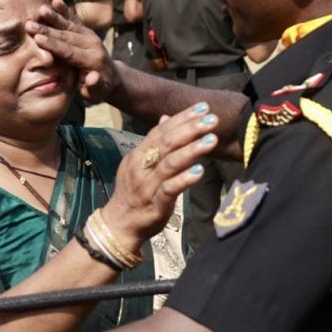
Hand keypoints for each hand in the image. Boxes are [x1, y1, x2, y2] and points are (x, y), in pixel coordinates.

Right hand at [26, 0, 119, 102]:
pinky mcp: (87, 31)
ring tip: (40, 9)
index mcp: (92, 60)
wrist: (112, 77)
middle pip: (66, 36)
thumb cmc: (100, 89)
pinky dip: (65, 10)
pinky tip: (55, 0)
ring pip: (69, 25)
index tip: (37, 39)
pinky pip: (74, 19)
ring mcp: (90, 35)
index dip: (53, 45)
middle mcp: (92, 44)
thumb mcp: (98, 93)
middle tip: (29, 24)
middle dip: (47, 30)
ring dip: (54, 16)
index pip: (69, 51)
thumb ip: (94, 86)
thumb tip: (92, 77)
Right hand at [101, 103, 218, 247]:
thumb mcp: (139, 163)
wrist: (119, 224)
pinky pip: (170, 189)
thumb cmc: (134, 192)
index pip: (161, 131)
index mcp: (138, 154)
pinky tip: (200, 171)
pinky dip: (184, 179)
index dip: (182, 118)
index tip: (203, 107)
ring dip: (192, 150)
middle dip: (190, 129)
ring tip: (212, 140)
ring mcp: (147, 186)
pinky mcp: (156, 205)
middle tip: (212, 119)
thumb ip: (154, 141)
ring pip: (169, 163)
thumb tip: (166, 117)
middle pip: (166, 143)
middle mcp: (141, 167)